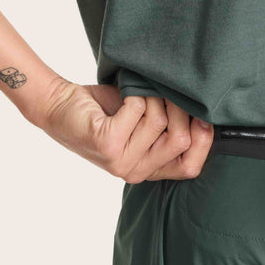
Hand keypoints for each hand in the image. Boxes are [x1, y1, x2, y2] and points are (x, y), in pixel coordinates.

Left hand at [34, 76, 212, 181]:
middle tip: (165, 91)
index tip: (204, 115)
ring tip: (139, 93)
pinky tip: (124, 96)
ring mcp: (121, 162)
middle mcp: (136, 172)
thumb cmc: (104, 112)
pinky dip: (134, 93)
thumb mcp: (143, 124)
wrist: (59, 105)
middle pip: (181, 140)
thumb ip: (170, 127)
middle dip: (179, 109)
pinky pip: (138, 109)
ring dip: (153, 97)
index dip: (203, 141)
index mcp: (149, 171)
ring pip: (159, 121)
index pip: (190, 167)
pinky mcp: (108, 144)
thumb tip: (205, 112)